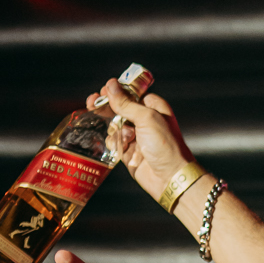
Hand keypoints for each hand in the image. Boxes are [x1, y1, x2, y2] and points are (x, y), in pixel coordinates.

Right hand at [92, 81, 196, 204]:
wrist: (170, 177)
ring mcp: (137, 136)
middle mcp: (145, 120)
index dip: (117, 91)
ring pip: (114, 124)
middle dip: (106, 106)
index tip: (105, 89)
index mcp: (154, 107)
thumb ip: (126, 103)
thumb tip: (111, 85)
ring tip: (122, 134)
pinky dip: (114, 142)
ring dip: (114, 128)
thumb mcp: (146, 118)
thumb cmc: (166, 146)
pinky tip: (121, 146)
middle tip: (93, 102)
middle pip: (119, 107)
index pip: (131, 93)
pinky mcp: (129, 150)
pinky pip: (114, 141)